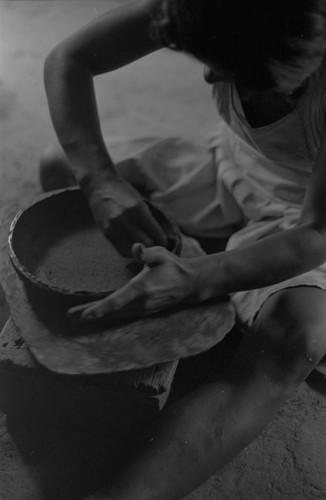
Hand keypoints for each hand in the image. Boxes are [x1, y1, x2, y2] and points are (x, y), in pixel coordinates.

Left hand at [68, 243, 202, 321]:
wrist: (190, 284)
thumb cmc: (173, 266)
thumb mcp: (161, 254)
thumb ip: (147, 252)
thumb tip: (135, 247)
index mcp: (142, 288)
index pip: (117, 301)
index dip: (100, 308)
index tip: (85, 315)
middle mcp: (141, 302)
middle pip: (111, 311)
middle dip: (90, 313)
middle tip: (70, 315)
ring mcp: (143, 309)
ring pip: (116, 314)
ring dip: (97, 315)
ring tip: (76, 315)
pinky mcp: (144, 311)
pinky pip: (122, 314)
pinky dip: (108, 315)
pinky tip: (96, 313)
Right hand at [86, 175, 166, 256]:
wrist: (99, 186)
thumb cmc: (123, 192)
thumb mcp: (140, 202)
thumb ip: (149, 219)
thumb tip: (160, 237)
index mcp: (138, 209)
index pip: (156, 234)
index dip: (163, 241)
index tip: (165, 243)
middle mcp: (125, 219)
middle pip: (147, 244)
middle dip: (154, 247)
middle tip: (156, 246)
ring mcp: (114, 227)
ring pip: (134, 250)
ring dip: (141, 251)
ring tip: (144, 247)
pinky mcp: (106, 233)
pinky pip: (121, 250)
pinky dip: (130, 250)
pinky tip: (132, 245)